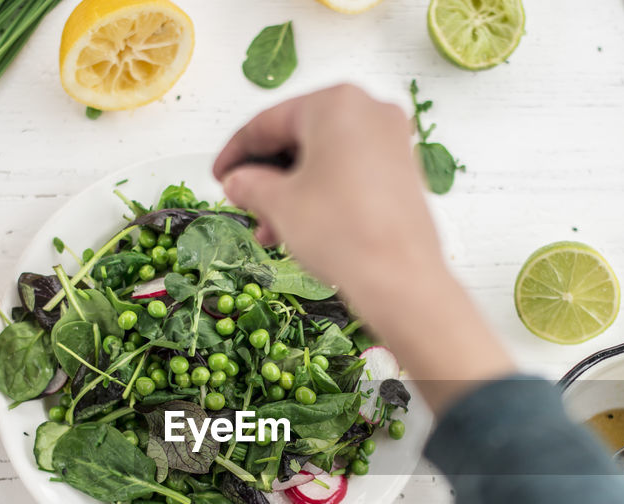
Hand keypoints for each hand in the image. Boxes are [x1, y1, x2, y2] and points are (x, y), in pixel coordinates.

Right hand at [214, 84, 436, 293]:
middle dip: (266, 176)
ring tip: (269, 228)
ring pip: (324, 158)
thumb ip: (249, 184)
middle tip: (243, 202)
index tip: (220, 174)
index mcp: (336, 103)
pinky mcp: (403, 170)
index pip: (268, 121)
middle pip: (299, 138)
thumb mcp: (280, 204)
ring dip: (291, 191)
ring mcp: (392, 140)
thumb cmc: (344, 234)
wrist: (401, 280)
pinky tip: (301, 226)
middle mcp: (370, 110)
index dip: (235, 152)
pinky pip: (349, 172)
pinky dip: (321, 193)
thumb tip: (238, 181)